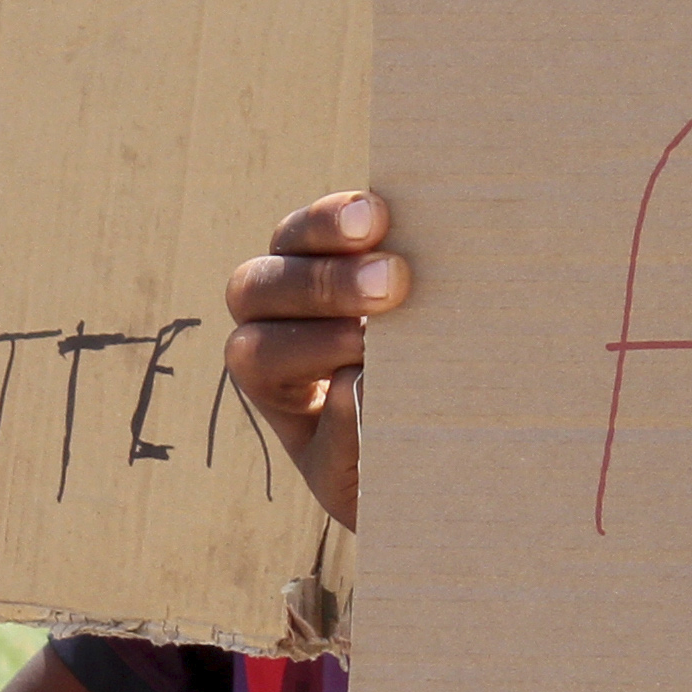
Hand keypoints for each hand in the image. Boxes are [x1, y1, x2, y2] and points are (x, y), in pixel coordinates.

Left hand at [221, 191, 406, 531]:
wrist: (432, 449)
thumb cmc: (387, 473)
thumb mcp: (361, 484)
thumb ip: (348, 445)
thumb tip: (350, 383)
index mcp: (270, 384)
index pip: (259, 355)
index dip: (309, 347)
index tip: (367, 353)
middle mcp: (274, 322)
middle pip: (258, 289)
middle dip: (323, 285)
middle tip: (392, 287)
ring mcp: (305, 273)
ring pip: (287, 240)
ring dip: (327, 230)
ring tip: (378, 224)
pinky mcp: (347, 246)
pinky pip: (330, 217)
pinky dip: (350, 210)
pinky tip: (385, 208)